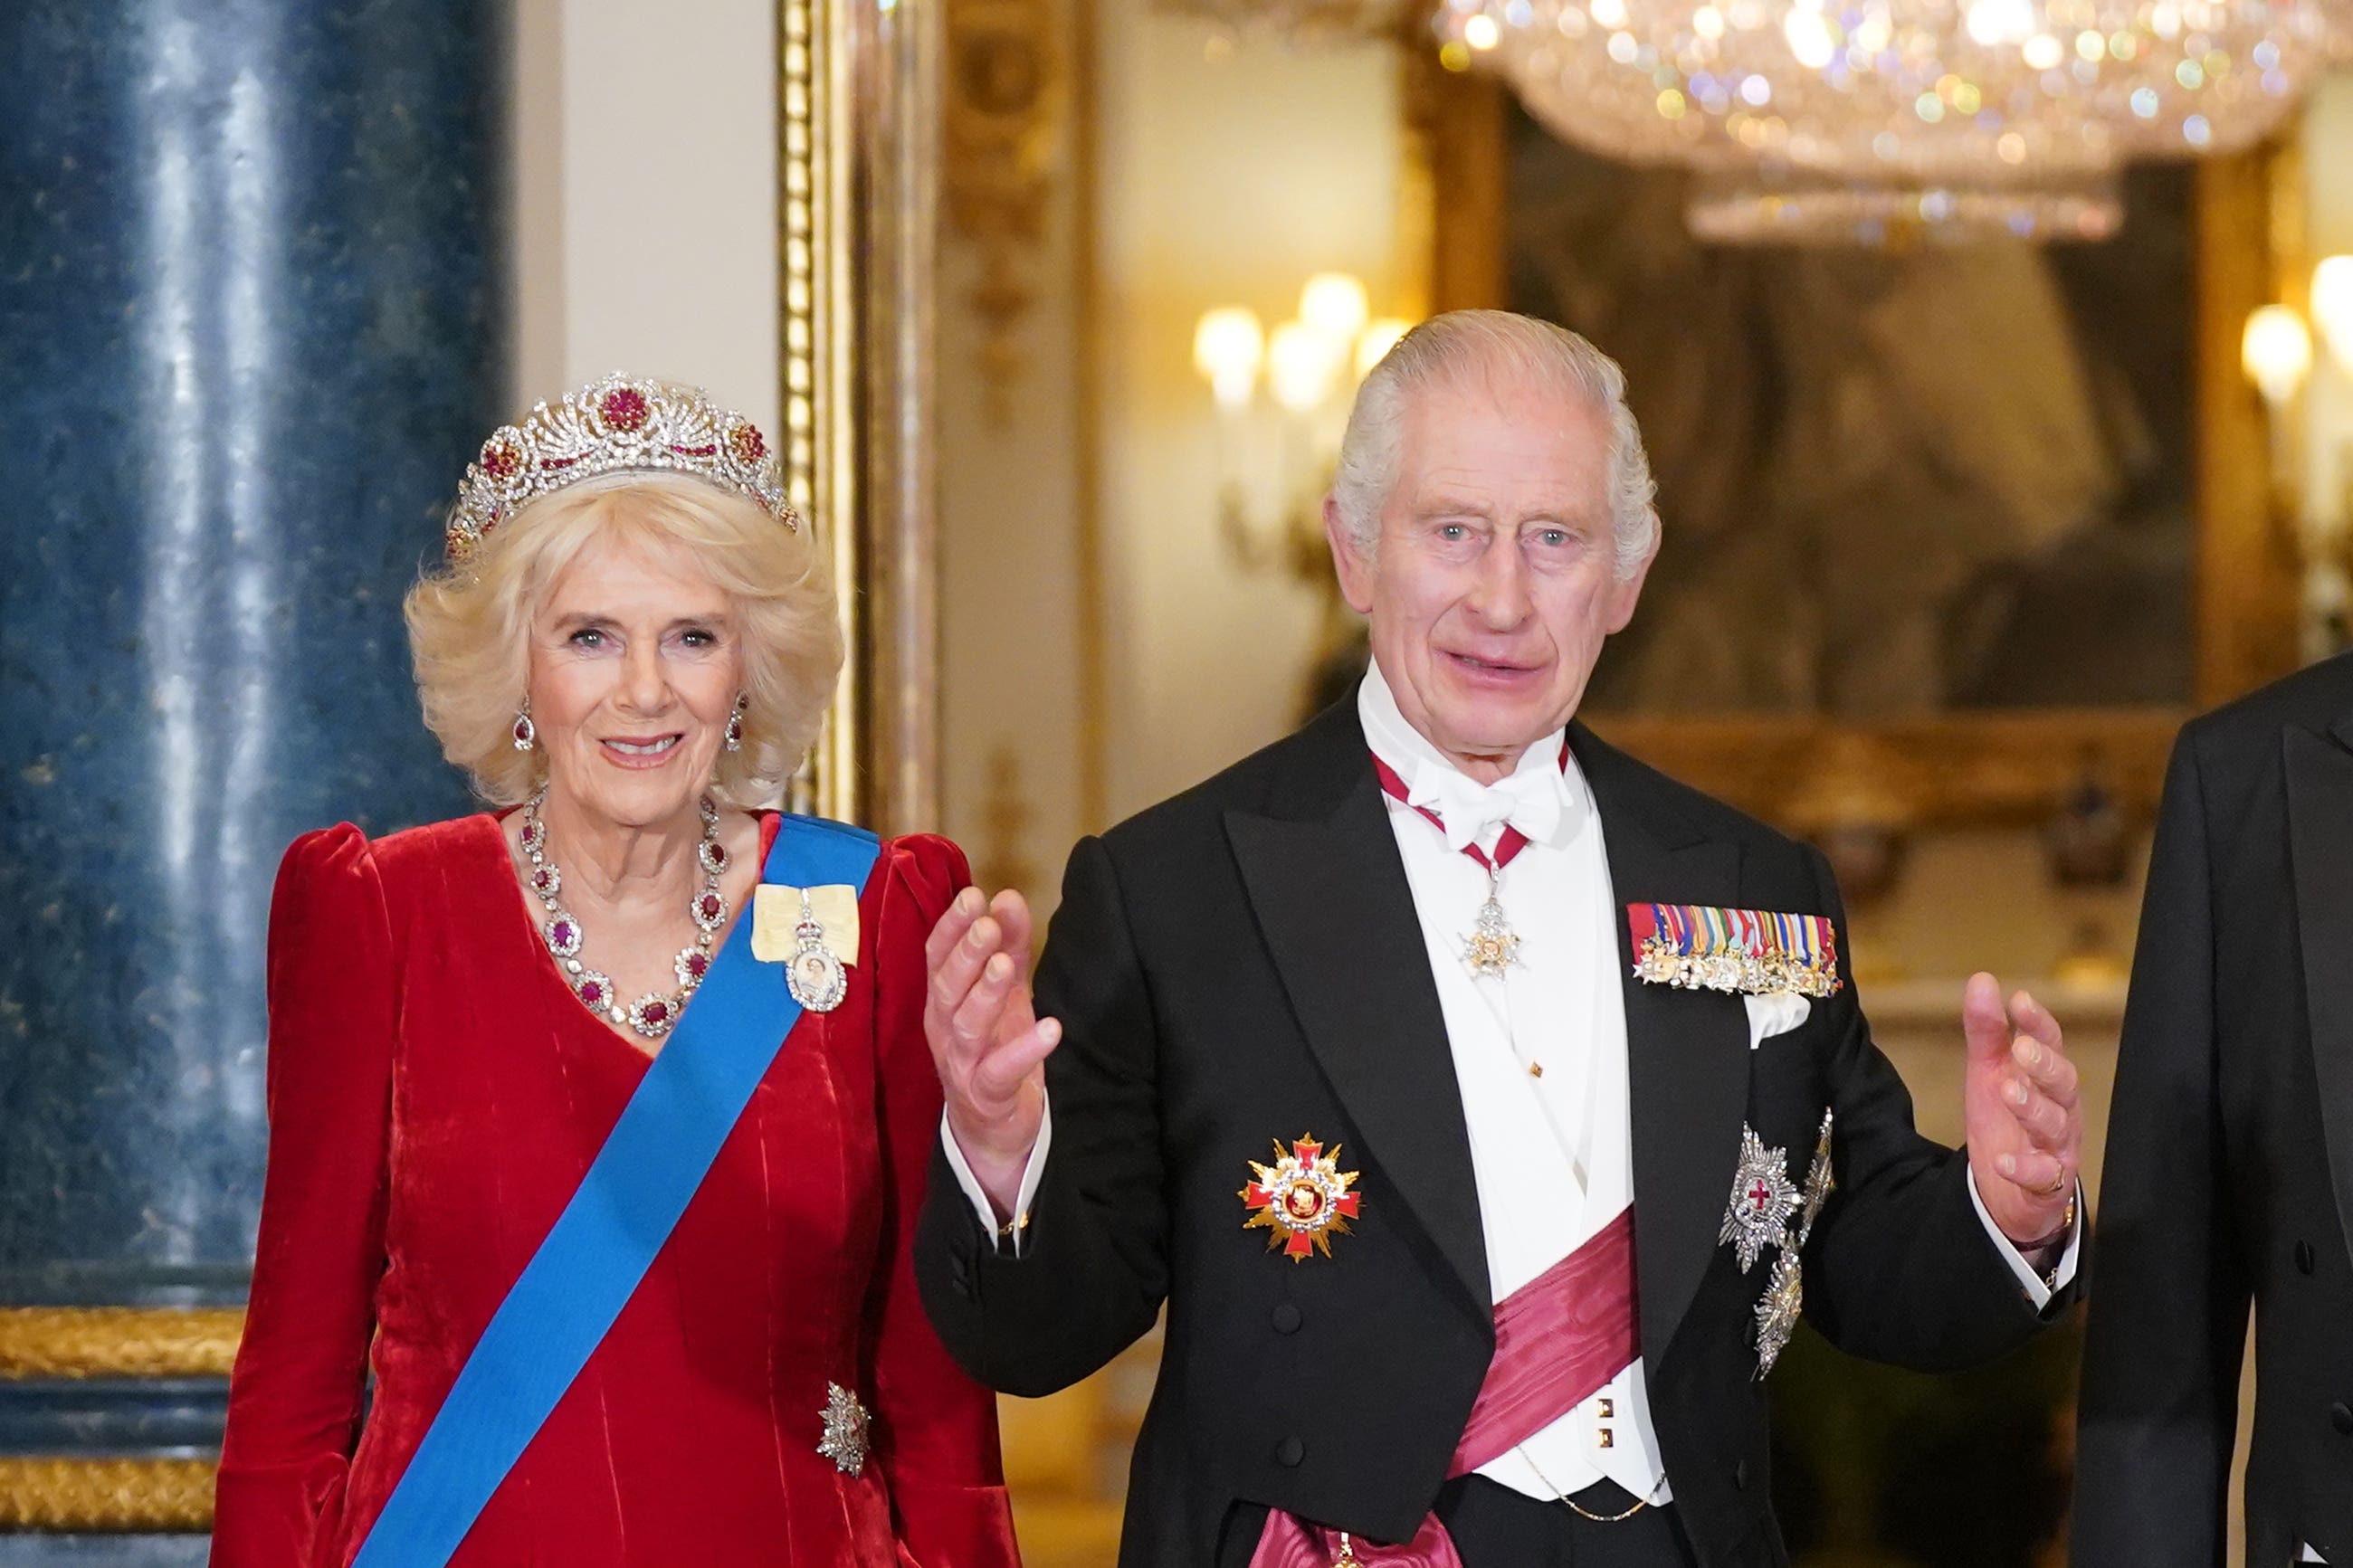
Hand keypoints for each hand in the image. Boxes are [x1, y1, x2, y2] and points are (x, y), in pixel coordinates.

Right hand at [924, 886, 1061, 1219]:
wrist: (991, 1127)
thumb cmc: (994, 1047)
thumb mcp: (1004, 991)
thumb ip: (1009, 944)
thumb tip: (1007, 896)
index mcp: (943, 998)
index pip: (936, 956)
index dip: (951, 927)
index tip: (972, 896)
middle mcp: (943, 1028)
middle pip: (946, 987)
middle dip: (966, 954)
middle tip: (988, 926)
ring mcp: (961, 1063)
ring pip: (966, 1025)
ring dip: (986, 994)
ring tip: (1008, 966)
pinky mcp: (986, 1094)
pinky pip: (1002, 1071)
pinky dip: (1025, 1050)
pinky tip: (1051, 1027)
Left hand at [1960, 972, 2080, 1253]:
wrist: (2008, 1192)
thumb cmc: (2006, 1121)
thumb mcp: (1988, 1072)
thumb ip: (1987, 1031)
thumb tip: (1982, 979)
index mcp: (2047, 1079)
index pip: (2051, 1044)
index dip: (2039, 1023)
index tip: (2020, 1001)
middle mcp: (2061, 1110)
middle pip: (2064, 1083)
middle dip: (2045, 1065)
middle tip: (2022, 1048)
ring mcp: (2057, 1147)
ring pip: (2056, 1126)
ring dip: (2034, 1108)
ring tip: (2009, 1091)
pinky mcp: (2047, 1184)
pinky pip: (2042, 1176)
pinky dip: (2025, 1168)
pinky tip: (2004, 1161)